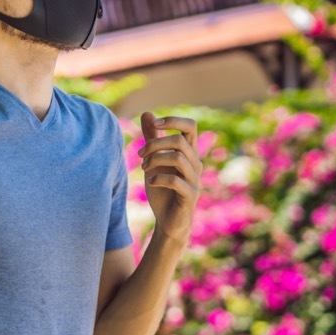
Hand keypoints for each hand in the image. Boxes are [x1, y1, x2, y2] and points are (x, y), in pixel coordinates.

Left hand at [138, 112, 200, 244]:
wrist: (168, 221)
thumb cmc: (162, 190)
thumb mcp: (153, 161)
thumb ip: (152, 138)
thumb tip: (147, 113)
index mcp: (189, 153)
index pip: (190, 126)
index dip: (173, 121)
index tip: (155, 124)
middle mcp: (195, 164)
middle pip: (179, 140)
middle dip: (155, 143)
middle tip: (140, 155)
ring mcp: (194, 180)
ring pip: (178, 157)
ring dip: (155, 160)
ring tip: (143, 168)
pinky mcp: (190, 195)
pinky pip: (176, 180)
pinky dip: (159, 178)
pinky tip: (150, 182)